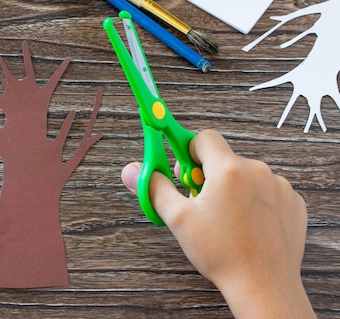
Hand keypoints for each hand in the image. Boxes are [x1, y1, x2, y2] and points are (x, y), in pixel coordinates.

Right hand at [121, 129, 314, 318]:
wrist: (263, 286)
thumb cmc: (221, 254)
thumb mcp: (178, 219)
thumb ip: (154, 187)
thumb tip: (132, 170)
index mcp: (228, 170)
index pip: (204, 138)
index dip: (189, 151)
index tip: (183, 171)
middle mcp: (257, 171)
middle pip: (224, 158)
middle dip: (209, 175)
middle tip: (201, 203)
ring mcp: (278, 186)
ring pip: (246, 174)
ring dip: (233, 188)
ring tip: (226, 220)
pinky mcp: (292, 202)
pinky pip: (267, 190)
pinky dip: (255, 201)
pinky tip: (247, 225)